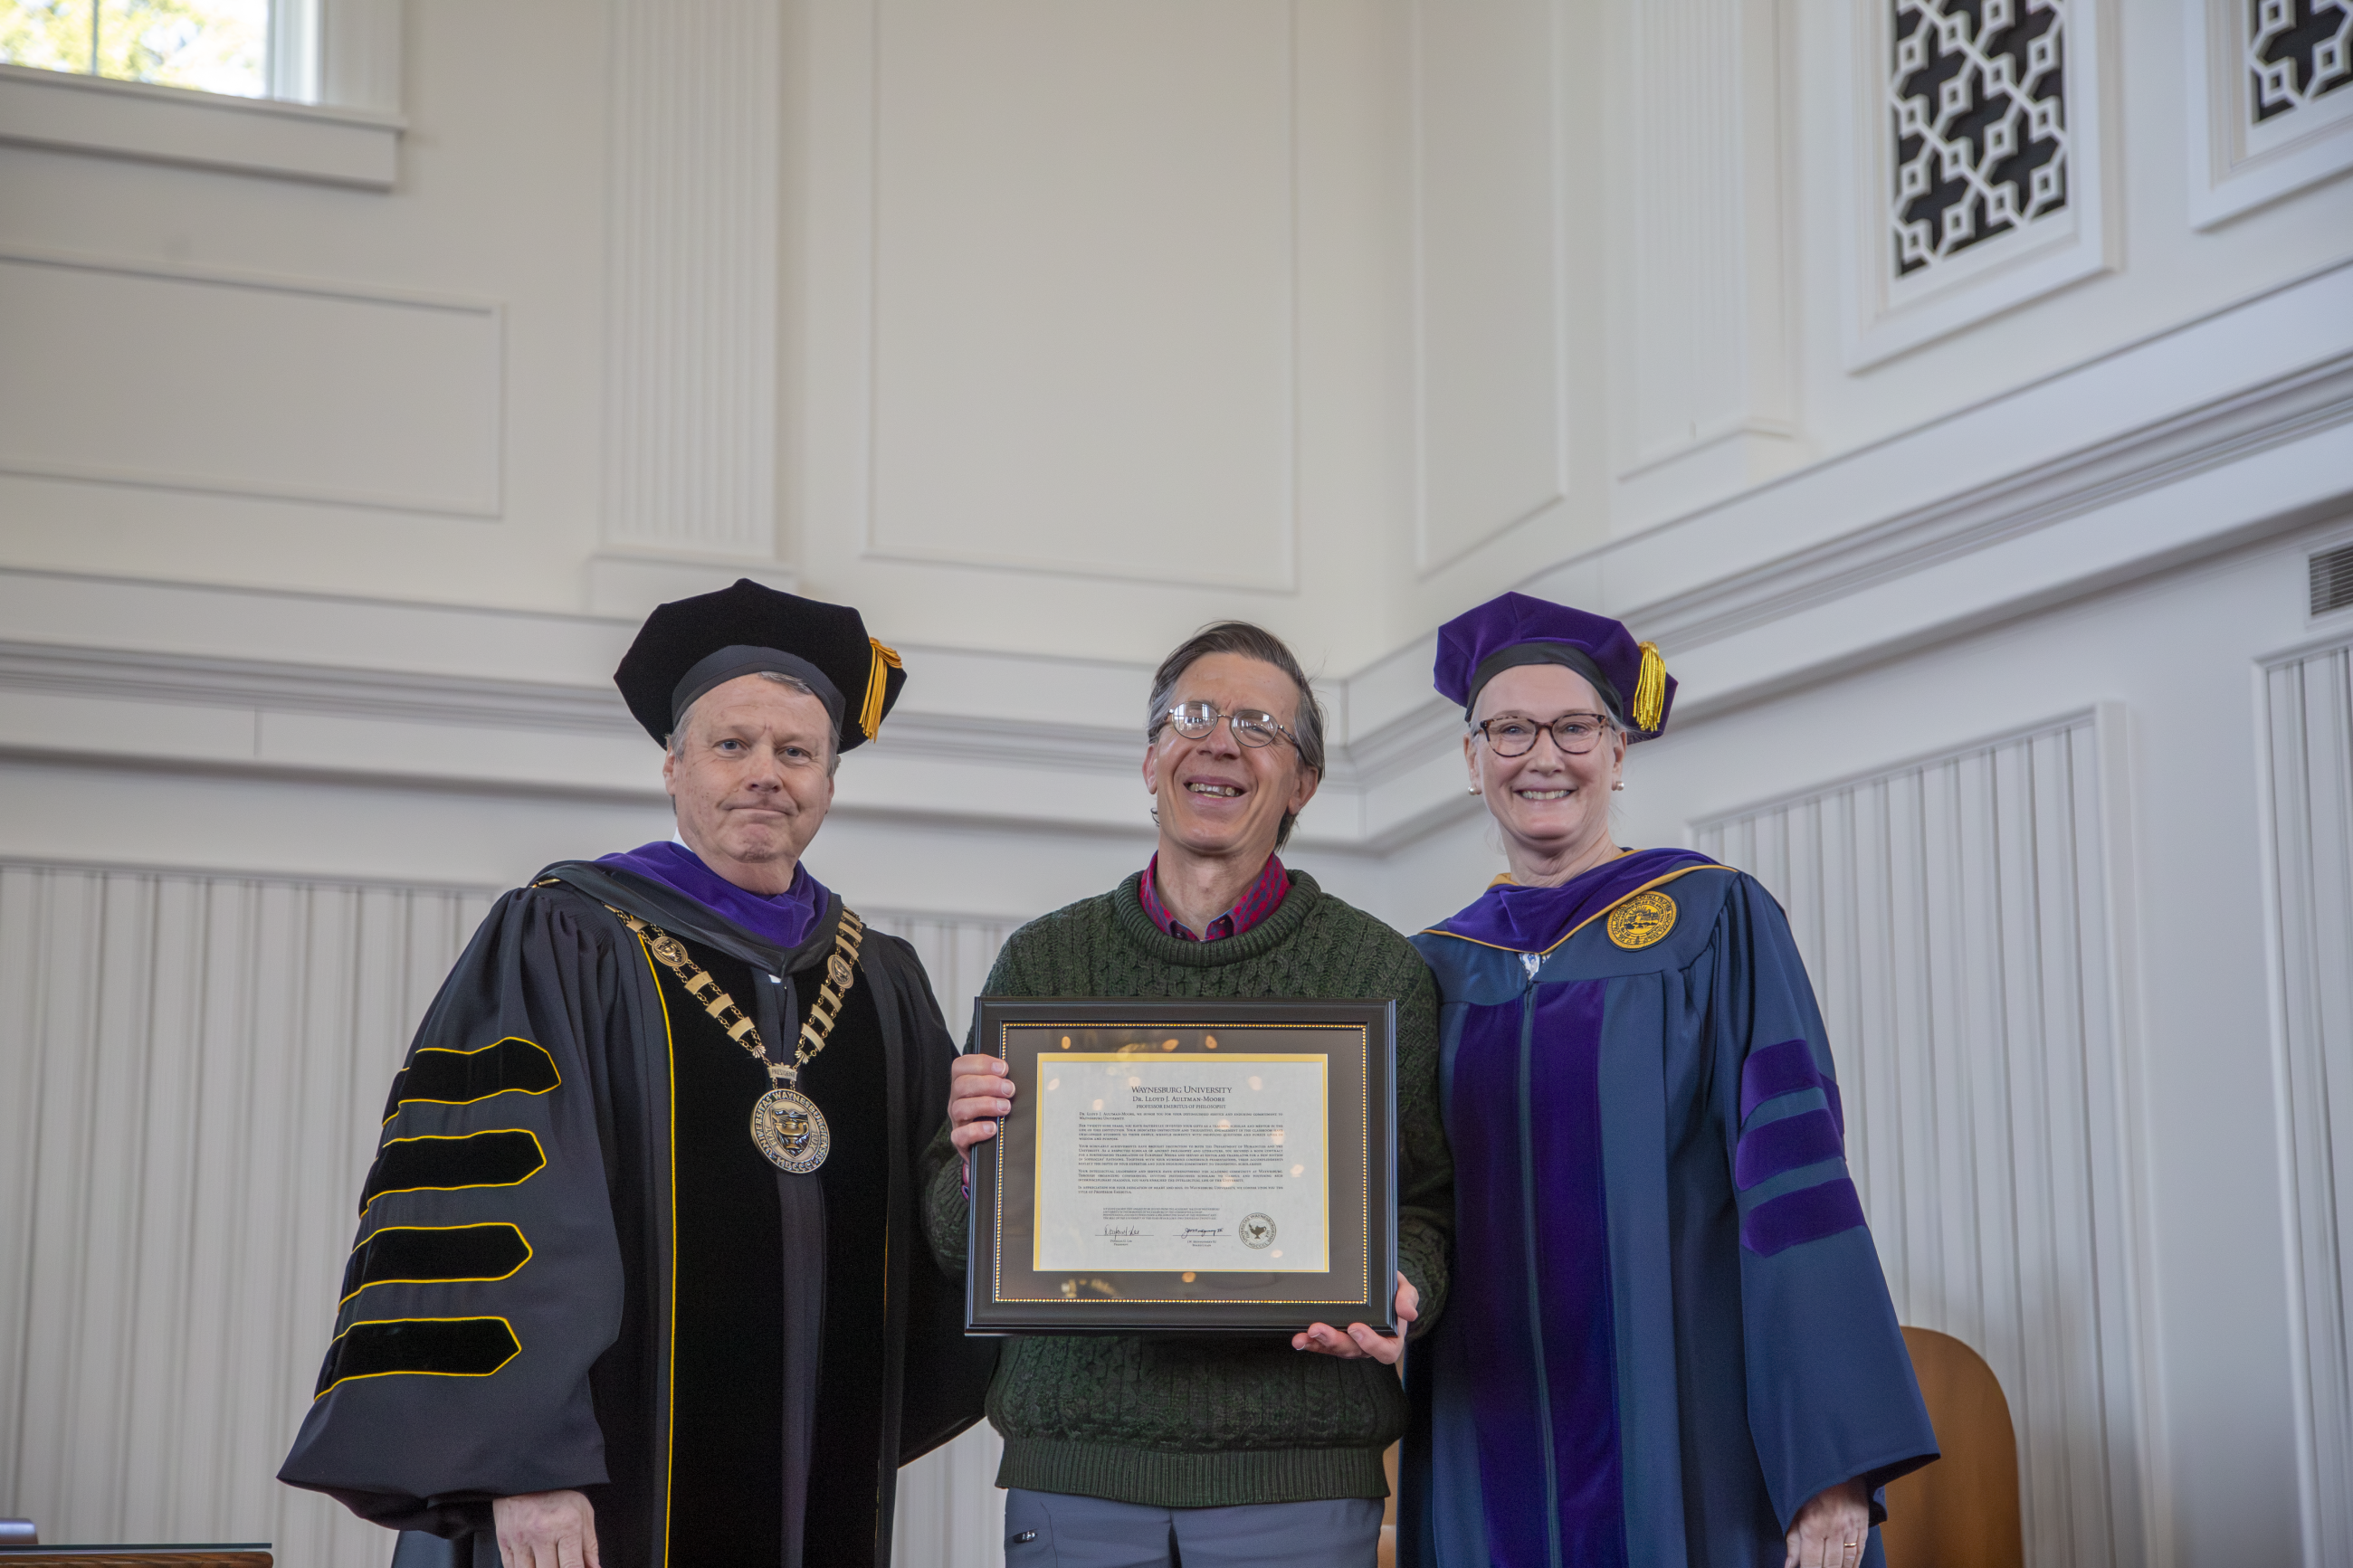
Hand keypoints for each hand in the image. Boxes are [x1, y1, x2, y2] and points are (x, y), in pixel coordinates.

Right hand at [492, 1489, 598, 1567]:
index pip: (572, 1567)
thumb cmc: (559, 1493)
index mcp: (566, 1525)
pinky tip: (532, 1564)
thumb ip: (589, 1545)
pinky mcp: (503, 1540)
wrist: (528, 1474)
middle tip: (560, 1563)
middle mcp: (542, 1532)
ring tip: (547, 1562)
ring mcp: (520, 1538)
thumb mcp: (583, 1513)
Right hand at [947, 1053, 1015, 1154]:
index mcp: (963, 1083)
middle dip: (988, 1084)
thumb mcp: (996, 1091)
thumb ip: (1001, 1079)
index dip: (981, 1063)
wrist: (991, 1142)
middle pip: (961, 1085)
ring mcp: (957, 1120)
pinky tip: (992, 1128)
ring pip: (960, 1108)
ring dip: (985, 1105)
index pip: (961, 1066)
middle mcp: (957, 1100)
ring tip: (1005, 1107)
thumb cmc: (995, 1110)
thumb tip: (1014, 1069)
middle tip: (1009, 1089)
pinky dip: (976, 1131)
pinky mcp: (960, 1140)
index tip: (1003, 1068)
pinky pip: (959, 1135)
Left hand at [1291, 1272, 1417, 1364]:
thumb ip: (1408, 1299)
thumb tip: (1409, 1313)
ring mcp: (1350, 1344)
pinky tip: (1298, 1338)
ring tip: (1304, 1335)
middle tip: (1318, 1329)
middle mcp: (1368, 1346)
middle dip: (1334, 1341)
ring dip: (1318, 1343)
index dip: (1371, 1343)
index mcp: (1390, 1339)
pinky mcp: (1334, 1339)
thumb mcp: (1405, 1290)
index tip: (1356, 1328)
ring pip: (1335, 1349)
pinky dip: (1310, 1342)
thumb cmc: (1393, 1293)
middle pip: (1353, 1351)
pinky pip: (1322, 1345)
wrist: (1378, 1286)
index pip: (1385, 1351)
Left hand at [1784, 1478, 1869, 1567]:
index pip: (1811, 1562)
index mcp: (1813, 1525)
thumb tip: (1789, 1565)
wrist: (1837, 1470)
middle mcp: (1832, 1529)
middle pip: (1830, 1565)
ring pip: (1846, 1562)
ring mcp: (1850, 1529)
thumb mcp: (1796, 1512)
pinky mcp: (1863, 1527)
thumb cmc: (1813, 1489)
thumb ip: (1793, 1541)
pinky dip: (1854, 1565)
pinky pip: (1859, 1552)